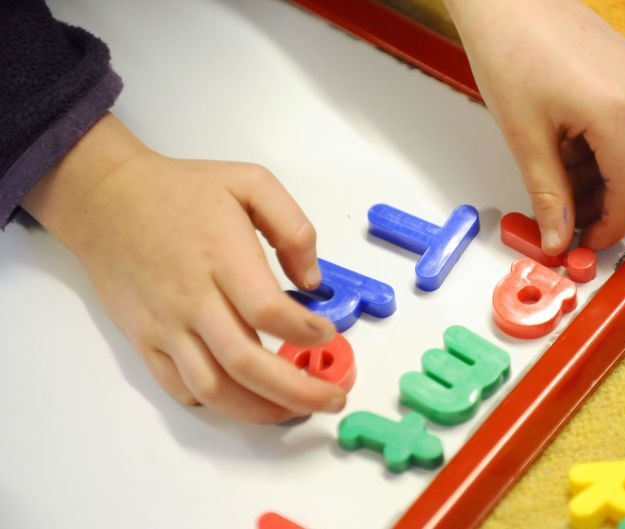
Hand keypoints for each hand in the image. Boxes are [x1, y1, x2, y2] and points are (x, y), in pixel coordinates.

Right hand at [23, 114, 343, 422]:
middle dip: (297, 391)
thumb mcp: (250, 182)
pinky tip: (246, 398)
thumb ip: (293, 227)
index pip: (267, 311)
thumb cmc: (182, 192)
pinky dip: (218, 403)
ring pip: (214, 388)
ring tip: (294, 409)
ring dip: (260, 409)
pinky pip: (181, 387)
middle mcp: (192, 298)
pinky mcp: (145, 340)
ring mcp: (165, 325)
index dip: (305, 332)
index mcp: (222, 256)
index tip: (327, 333)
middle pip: (246, 363)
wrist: (108, 201)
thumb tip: (312, 281)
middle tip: (331, 398)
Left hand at [445, 0, 624, 253]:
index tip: (586, 242)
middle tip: (568, 215)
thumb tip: (558, 239)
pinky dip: (606, 146)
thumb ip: (548, 194)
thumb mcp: (524, 137)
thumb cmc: (508, 50)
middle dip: (608, 203)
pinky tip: (568, 144)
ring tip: (558, 174)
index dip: (610, 226)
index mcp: (616, 110)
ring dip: (605, 175)